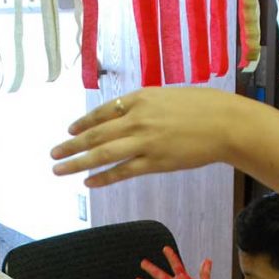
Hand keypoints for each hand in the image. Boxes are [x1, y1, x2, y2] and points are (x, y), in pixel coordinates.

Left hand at [49, 87, 241, 186]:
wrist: (225, 123)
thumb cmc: (203, 108)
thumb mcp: (169, 96)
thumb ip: (147, 105)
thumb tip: (129, 115)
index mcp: (140, 98)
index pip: (103, 111)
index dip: (83, 122)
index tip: (70, 130)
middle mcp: (137, 119)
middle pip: (95, 134)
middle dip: (71, 144)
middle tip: (53, 153)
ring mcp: (144, 141)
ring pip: (102, 153)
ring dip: (77, 162)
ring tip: (59, 169)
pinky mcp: (155, 162)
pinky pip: (122, 171)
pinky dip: (103, 177)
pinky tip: (88, 182)